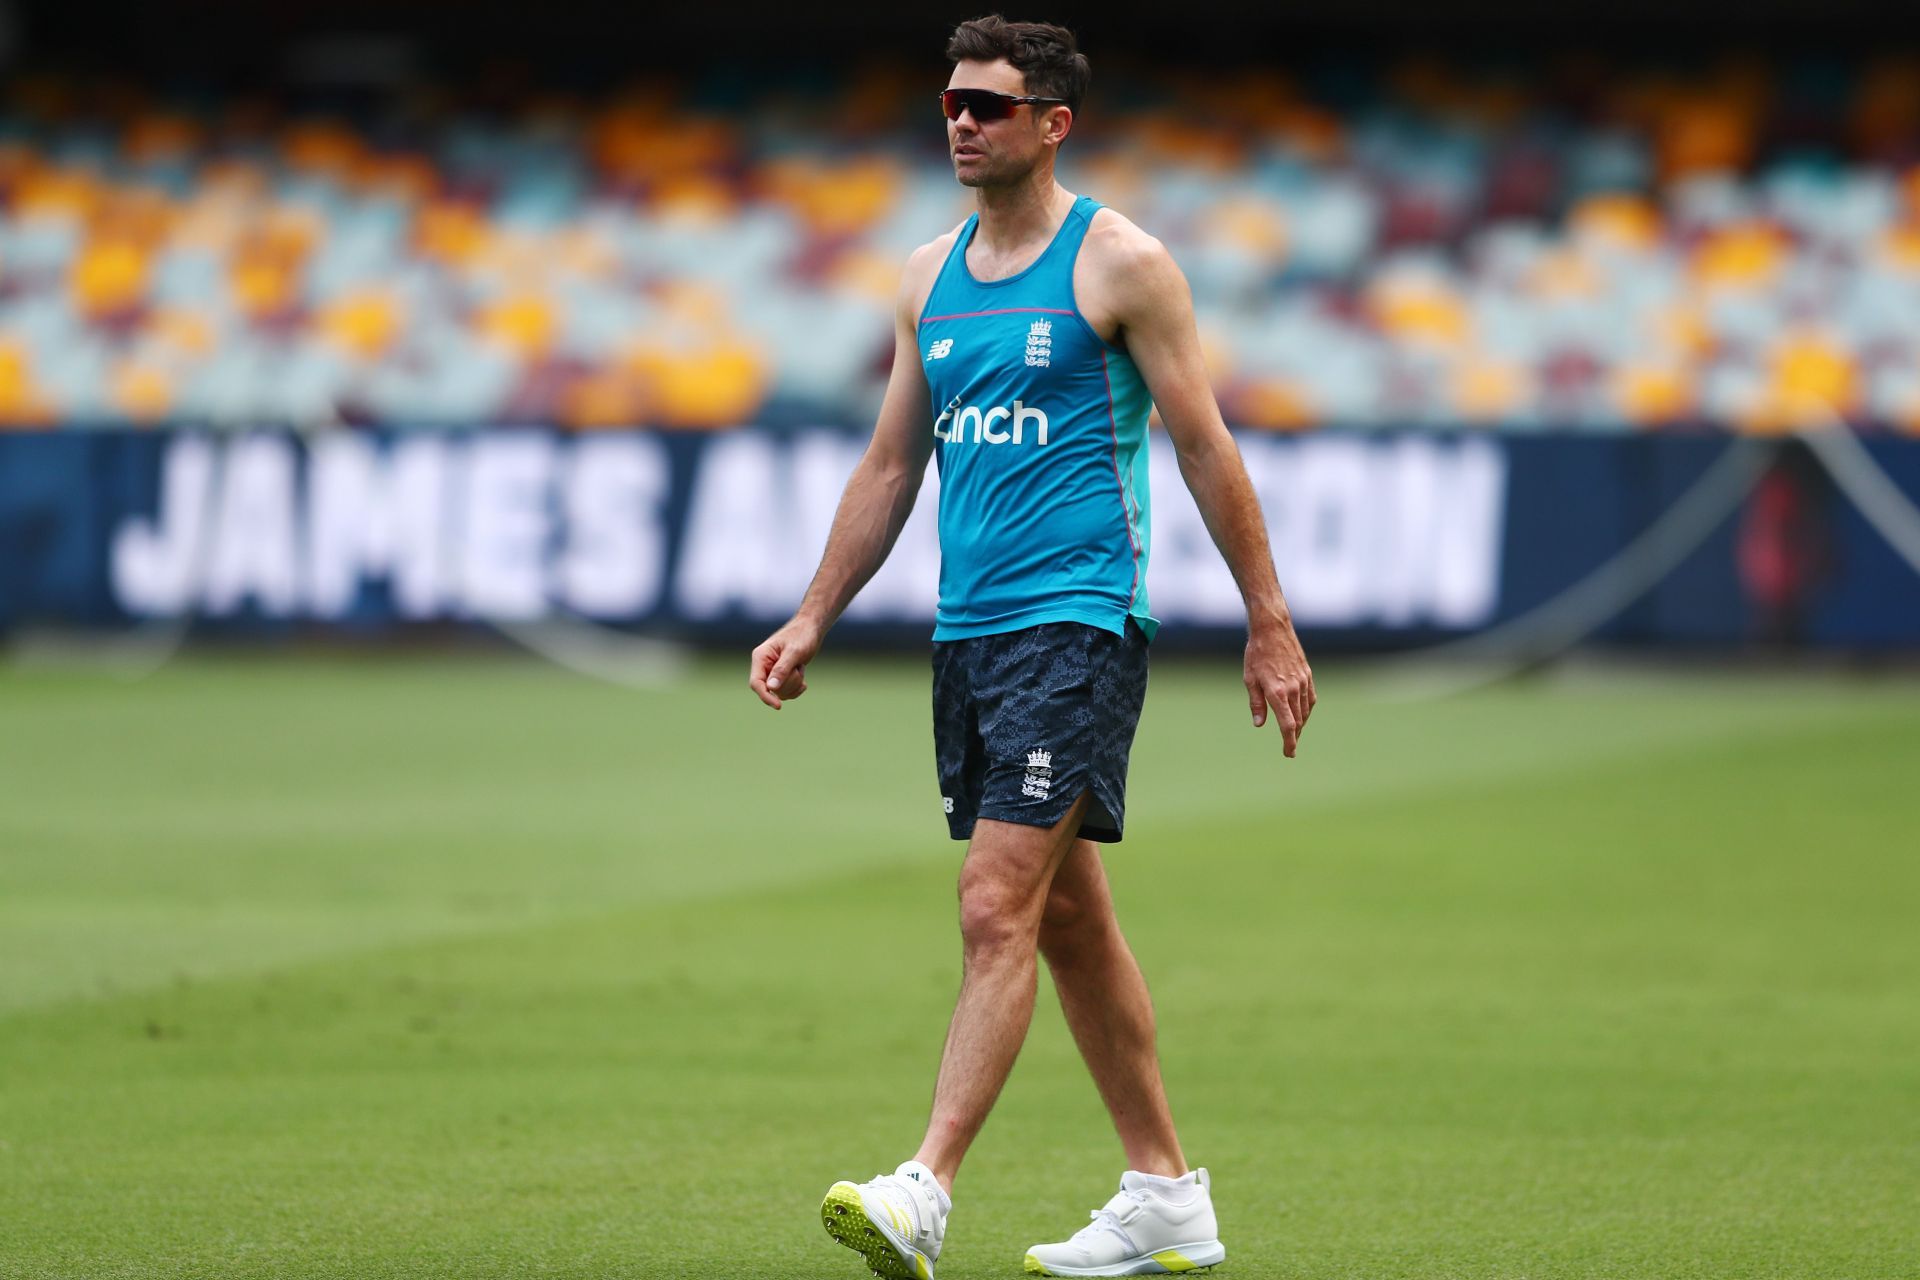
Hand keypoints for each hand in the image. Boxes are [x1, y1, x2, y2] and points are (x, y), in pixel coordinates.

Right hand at [749, 616, 823, 709]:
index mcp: (760, 657)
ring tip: (800, 667)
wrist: (811, 629)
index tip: (778, 706)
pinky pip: (786, 692)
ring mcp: (772, 672)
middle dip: (788, 683)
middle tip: (798, 668)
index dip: (765, 696)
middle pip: (771, 690)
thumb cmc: (802, 636)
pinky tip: (802, 674)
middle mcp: (763, 665)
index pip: (756, 683)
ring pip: (780, 693)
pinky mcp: (781, 676)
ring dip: (794, 684)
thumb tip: (771, 688)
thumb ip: (782, 669)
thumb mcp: (794, 652)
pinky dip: (797, 687)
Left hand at [1245, 616, 1314, 756]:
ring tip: (1294, 732)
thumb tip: (1260, 724)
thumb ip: (1256, 704)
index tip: (1289, 753)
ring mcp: (1302, 681)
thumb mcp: (1249, 680)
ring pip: (1305, 711)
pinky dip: (1307, 710)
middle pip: (1298, 721)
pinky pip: (1310, 698)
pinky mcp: (1307, 674)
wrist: (1272, 629)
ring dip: (1301, 724)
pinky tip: (1302, 713)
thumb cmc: (1257, 654)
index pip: (1288, 725)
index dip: (1289, 742)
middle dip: (1294, 736)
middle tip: (1290, 747)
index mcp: (1277, 693)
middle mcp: (1293, 689)